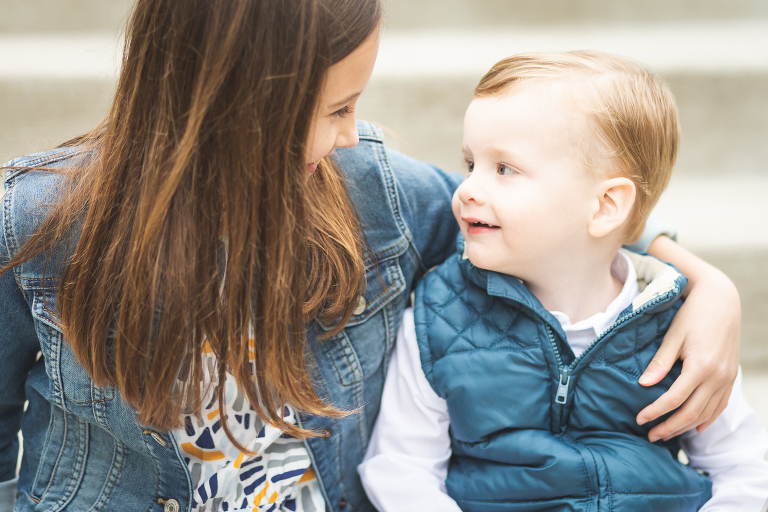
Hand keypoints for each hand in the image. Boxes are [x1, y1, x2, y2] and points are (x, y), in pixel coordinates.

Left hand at [636, 236, 739, 441]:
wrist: (721, 300)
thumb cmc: (692, 315)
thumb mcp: (673, 336)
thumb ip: (660, 362)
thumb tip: (643, 385)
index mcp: (700, 367)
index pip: (674, 400)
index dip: (655, 412)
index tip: (639, 419)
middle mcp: (717, 377)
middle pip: (691, 413)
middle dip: (669, 427)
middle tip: (650, 435)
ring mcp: (727, 378)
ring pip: (707, 413)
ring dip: (686, 427)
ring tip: (667, 433)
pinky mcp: (731, 376)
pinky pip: (721, 405)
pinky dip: (708, 419)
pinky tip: (696, 427)